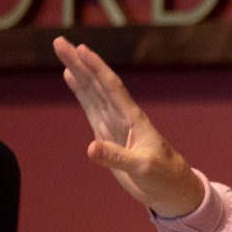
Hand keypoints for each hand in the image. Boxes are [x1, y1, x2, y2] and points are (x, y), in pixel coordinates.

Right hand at [55, 36, 204, 216]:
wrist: (172, 190)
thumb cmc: (164, 178)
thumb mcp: (141, 169)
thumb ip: (116, 158)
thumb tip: (90, 148)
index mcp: (135, 120)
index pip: (112, 88)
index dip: (96, 68)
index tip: (80, 49)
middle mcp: (123, 116)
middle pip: (98, 84)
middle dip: (79, 63)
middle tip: (59, 41)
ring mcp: (115, 124)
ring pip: (93, 91)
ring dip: (77, 72)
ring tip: (62, 52)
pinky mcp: (108, 134)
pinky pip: (91, 107)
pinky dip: (81, 92)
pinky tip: (72, 78)